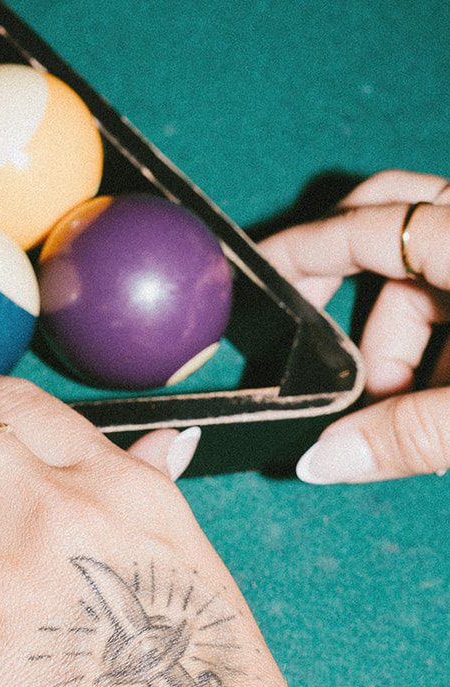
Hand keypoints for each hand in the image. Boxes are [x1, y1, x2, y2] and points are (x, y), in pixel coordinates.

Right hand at [258, 171, 449, 482]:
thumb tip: (323, 461)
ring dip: (408, 338)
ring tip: (409, 411)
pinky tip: (444, 402)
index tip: (255, 278)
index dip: (300, 251)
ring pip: (433, 267)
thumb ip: (409, 436)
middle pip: (392, 228)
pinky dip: (445, 339)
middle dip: (354, 302)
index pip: (362, 225)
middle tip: (327, 358)